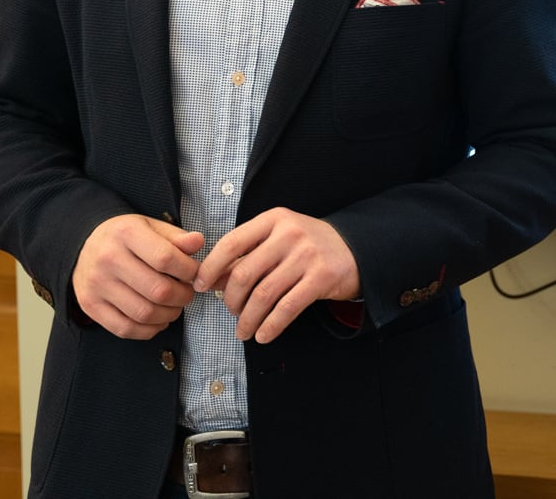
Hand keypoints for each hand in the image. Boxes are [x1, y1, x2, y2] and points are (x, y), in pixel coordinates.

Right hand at [72, 215, 203, 339]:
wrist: (85, 246)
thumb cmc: (126, 238)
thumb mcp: (151, 226)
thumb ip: (176, 237)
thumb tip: (198, 242)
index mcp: (126, 234)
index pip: (166, 258)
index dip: (189, 270)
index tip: (195, 273)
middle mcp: (108, 259)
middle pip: (158, 290)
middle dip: (183, 296)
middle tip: (188, 293)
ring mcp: (96, 285)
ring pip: (144, 313)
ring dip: (169, 315)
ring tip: (175, 306)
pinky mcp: (90, 306)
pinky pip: (125, 328)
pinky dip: (148, 330)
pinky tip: (157, 320)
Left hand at [194, 208, 359, 343]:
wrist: (355, 248)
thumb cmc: (308, 246)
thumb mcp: (277, 240)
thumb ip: (246, 256)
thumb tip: (209, 279)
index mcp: (274, 220)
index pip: (232, 243)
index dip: (211, 267)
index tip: (200, 285)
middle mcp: (290, 234)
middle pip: (245, 273)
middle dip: (231, 300)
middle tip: (231, 312)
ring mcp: (307, 255)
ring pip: (264, 294)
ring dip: (248, 319)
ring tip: (244, 330)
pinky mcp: (322, 277)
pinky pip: (287, 308)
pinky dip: (271, 326)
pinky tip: (264, 335)